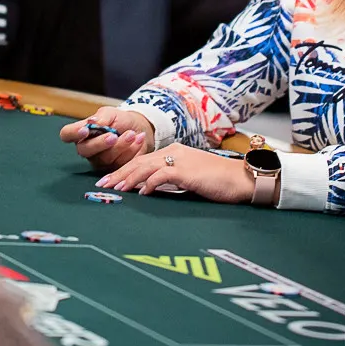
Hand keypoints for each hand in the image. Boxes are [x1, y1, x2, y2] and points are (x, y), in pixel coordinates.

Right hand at [60, 107, 153, 170]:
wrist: (139, 128)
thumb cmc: (120, 120)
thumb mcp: (112, 113)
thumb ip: (102, 117)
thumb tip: (92, 122)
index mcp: (82, 133)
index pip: (67, 134)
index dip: (73, 133)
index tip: (85, 130)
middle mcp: (87, 149)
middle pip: (85, 150)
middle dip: (100, 143)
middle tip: (113, 135)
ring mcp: (100, 160)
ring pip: (105, 158)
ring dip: (120, 145)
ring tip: (132, 134)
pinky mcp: (114, 168)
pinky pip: (120, 163)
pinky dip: (131, 151)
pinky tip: (138, 140)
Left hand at [97, 144, 254, 203]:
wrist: (242, 179)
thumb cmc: (220, 182)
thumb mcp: (191, 178)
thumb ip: (172, 180)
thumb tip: (152, 190)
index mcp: (175, 152)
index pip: (143, 160)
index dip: (124, 169)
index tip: (110, 180)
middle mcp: (175, 152)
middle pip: (139, 161)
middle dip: (119, 173)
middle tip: (102, 184)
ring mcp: (180, 160)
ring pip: (145, 167)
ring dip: (128, 178)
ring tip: (114, 189)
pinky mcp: (186, 171)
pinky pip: (161, 176)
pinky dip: (148, 184)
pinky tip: (140, 193)